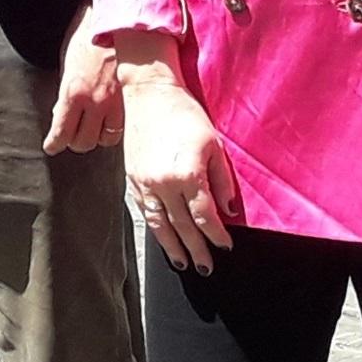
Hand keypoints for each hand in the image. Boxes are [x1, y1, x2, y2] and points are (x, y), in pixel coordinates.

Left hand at [46, 14, 125, 154]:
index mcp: (74, 92)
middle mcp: (97, 102)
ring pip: (105, 140)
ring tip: (92, 128)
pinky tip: (109, 121)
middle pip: (83, 143)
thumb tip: (62, 116)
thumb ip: (65, 94)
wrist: (117, 18)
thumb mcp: (66, 64)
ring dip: (96, 136)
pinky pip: (123, 127)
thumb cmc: (86, 36)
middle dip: (74, 141)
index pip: (62, 133)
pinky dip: (114, 128)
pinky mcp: (133, 100)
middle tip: (71, 134)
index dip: (54, 143)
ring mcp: (118, 103)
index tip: (52, 146)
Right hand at [121, 68, 239, 272]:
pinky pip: (145, 212)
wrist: (148, 93)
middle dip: (197, 249)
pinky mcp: (132, 179)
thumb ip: (222, 179)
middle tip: (206, 267)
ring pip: (160, 225)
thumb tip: (229, 210)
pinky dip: (155, 229)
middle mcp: (164, 183)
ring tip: (183, 264)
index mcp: (187, 173)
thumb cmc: (184, 113)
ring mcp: (145, 183)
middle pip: (183, 226)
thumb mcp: (213, 143)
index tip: (226, 246)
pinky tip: (162, 239)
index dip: (217, 235)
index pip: (205, 216)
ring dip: (173, 247)